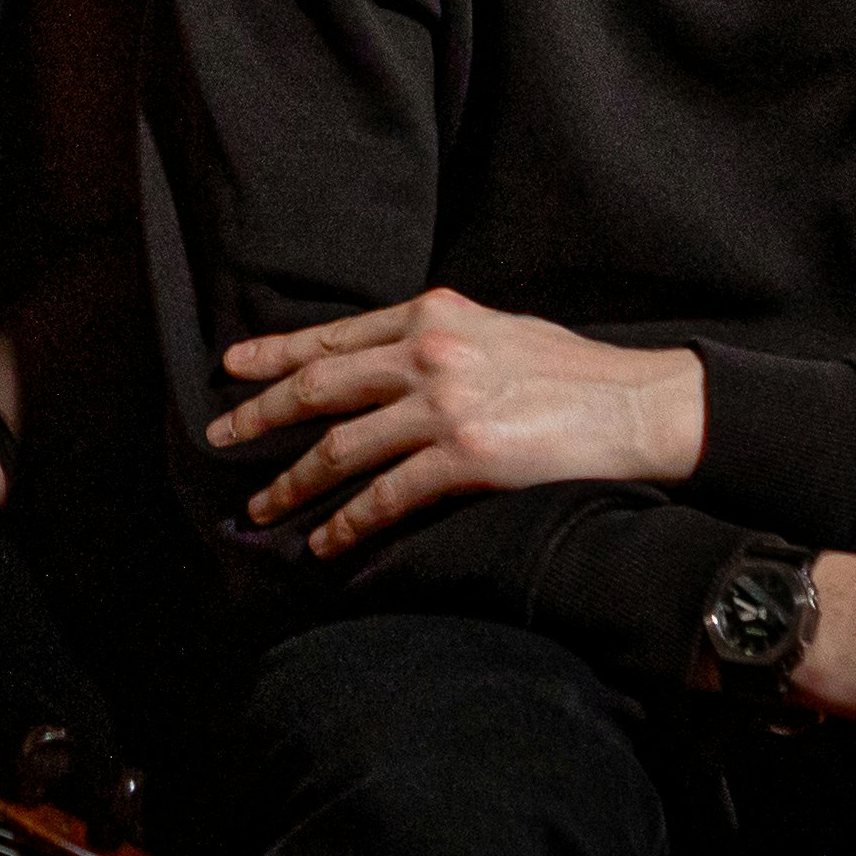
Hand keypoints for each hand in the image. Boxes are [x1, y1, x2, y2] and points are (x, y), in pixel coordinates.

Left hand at [206, 288, 707, 555]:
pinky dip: (348, 522)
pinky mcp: (467, 457)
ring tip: (261, 507)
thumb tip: (381, 360)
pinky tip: (326, 541)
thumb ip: (434, 338)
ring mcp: (445, 405)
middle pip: (320, 387)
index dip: (276, 354)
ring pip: (342, 447)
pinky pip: (388, 496)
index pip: (335, 336)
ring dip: (294, 483)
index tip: (233, 367)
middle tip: (218, 437)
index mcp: (431, 313)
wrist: (637, 403)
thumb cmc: (570, 370)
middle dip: (261, 415)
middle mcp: (429, 352)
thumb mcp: (493, 328)